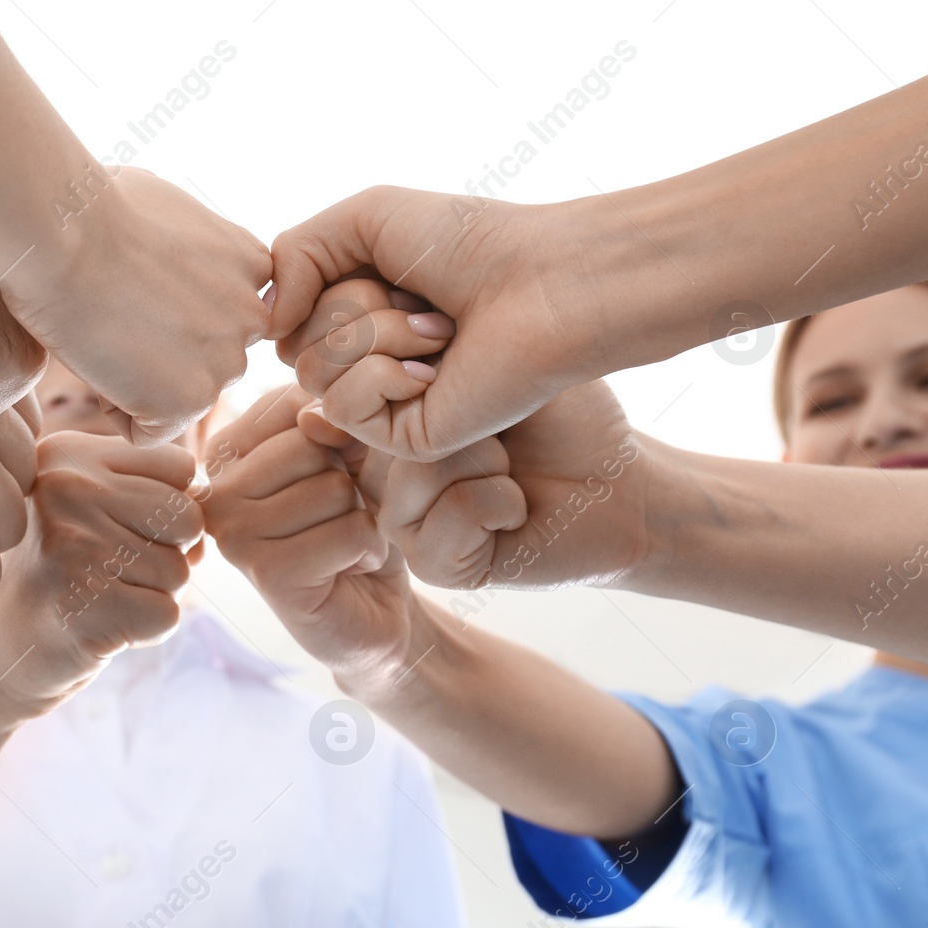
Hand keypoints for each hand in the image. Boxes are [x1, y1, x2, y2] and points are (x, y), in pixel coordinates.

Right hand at [0, 430, 202, 713]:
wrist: (5, 648)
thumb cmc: (68, 573)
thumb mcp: (99, 509)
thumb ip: (157, 491)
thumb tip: (211, 503)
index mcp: (70, 455)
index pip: (180, 467)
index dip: (169, 511)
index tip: (121, 531)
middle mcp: (64, 489)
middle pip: (187, 517)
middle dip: (170, 555)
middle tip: (114, 572)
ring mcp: (70, 546)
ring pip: (180, 571)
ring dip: (153, 595)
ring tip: (101, 597)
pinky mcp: (81, 604)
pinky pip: (167, 615)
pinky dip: (146, 630)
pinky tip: (102, 625)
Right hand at [2, 167, 272, 445]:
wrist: (63, 234)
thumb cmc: (92, 206)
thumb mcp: (167, 207)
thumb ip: (194, 245)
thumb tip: (176, 253)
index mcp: (252, 265)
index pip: (224, 316)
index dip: (174, 314)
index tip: (137, 293)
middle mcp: (253, 315)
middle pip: (207, 361)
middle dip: (164, 353)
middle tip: (112, 318)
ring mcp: (227, 360)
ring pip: (182, 398)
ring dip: (141, 384)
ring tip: (102, 338)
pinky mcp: (191, 399)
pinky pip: (150, 431)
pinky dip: (118, 412)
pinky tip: (97, 367)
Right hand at [203, 385, 416, 689]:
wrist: (371, 614)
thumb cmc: (353, 525)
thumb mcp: (349, 453)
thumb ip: (332, 420)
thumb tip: (315, 418)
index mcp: (223, 455)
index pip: (292, 404)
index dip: (337, 437)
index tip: (328, 477)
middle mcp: (214, 494)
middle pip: (309, 442)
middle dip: (348, 478)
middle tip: (337, 518)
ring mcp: (233, 536)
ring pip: (334, 487)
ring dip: (361, 517)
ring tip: (342, 545)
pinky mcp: (267, 574)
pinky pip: (349, 532)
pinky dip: (368, 549)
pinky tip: (349, 568)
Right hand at [270, 187, 641, 460]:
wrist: (543, 281)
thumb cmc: (468, 242)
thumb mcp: (359, 219)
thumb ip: (289, 255)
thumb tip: (267, 327)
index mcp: (355, 316)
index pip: (285, 316)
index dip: (322, 281)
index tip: (386, 267)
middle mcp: (364, 364)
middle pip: (293, 345)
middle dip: (352, 306)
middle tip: (421, 300)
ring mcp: (382, 405)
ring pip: (313, 374)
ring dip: (376, 334)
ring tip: (441, 332)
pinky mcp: (402, 439)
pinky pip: (343, 407)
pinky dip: (385, 373)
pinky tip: (437, 370)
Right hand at [357, 380, 655, 591]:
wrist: (619, 483)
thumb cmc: (559, 416)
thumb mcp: (482, 366)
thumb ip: (397, 371)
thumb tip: (308, 419)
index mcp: (377, 426)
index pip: (343, 393)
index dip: (404, 372)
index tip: (456, 361)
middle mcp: (376, 478)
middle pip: (377, 429)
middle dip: (458, 415)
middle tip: (499, 431)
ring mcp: (401, 526)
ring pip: (416, 474)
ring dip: (486, 459)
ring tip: (507, 469)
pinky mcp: (434, 566)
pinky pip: (454, 515)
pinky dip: (502, 502)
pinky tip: (516, 511)